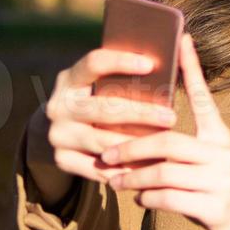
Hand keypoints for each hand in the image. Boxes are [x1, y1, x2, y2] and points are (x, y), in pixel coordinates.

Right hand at [41, 48, 177, 184]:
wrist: (64, 129)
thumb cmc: (97, 98)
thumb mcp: (99, 83)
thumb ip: (123, 77)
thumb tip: (165, 63)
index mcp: (69, 78)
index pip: (93, 63)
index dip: (121, 62)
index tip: (150, 64)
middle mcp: (59, 106)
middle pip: (104, 108)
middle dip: (141, 113)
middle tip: (171, 117)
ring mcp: (58, 135)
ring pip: (103, 141)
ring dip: (136, 144)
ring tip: (164, 144)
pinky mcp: (62, 159)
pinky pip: (98, 167)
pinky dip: (124, 168)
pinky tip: (148, 166)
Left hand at [99, 32, 229, 229]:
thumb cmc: (212, 187)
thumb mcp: (202, 160)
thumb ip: (179, 145)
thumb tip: (138, 130)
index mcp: (218, 135)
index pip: (204, 96)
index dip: (192, 68)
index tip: (182, 39)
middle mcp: (223, 152)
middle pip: (169, 141)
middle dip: (133, 147)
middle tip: (107, 154)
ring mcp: (221, 180)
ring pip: (165, 172)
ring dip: (134, 177)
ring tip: (115, 181)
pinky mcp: (215, 207)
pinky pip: (170, 198)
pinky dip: (148, 197)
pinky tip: (138, 198)